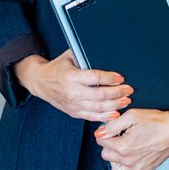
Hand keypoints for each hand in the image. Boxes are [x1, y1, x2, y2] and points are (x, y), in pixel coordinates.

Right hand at [14, 50, 132, 121]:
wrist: (40, 82)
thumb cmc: (57, 67)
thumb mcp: (69, 57)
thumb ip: (84, 56)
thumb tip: (104, 51)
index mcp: (71, 76)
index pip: (95, 78)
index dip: (110, 78)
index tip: (120, 77)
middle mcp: (72, 92)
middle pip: (100, 95)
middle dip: (117, 93)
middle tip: (128, 89)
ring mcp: (73, 104)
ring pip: (98, 108)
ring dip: (115, 105)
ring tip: (126, 100)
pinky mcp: (73, 112)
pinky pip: (92, 117)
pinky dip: (105, 117)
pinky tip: (115, 113)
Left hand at [95, 108, 168, 169]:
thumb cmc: (156, 121)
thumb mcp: (132, 116)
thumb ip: (113, 125)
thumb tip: (99, 132)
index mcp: (123, 146)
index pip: (101, 141)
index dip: (104, 131)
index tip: (112, 127)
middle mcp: (128, 161)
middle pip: (105, 154)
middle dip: (108, 144)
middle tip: (118, 135)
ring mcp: (136, 169)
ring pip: (114, 168)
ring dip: (114, 158)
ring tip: (122, 148)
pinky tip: (125, 167)